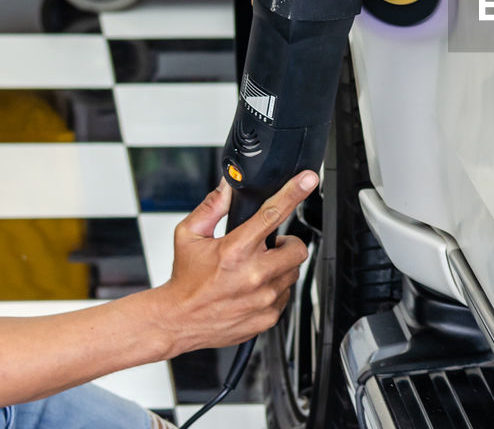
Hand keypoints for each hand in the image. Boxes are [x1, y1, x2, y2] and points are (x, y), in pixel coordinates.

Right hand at [150, 171, 315, 354]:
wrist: (176, 322)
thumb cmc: (185, 280)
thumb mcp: (189, 236)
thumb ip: (212, 207)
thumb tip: (227, 186)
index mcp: (235, 251)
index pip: (272, 214)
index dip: (294, 193)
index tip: (308, 180)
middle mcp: (253, 275)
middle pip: (297, 248)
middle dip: (286, 244)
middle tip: (267, 248)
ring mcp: (263, 298)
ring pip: (293, 271)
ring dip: (279, 268)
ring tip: (254, 271)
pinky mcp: (268, 317)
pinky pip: (286, 295)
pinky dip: (274, 289)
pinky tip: (252, 291)